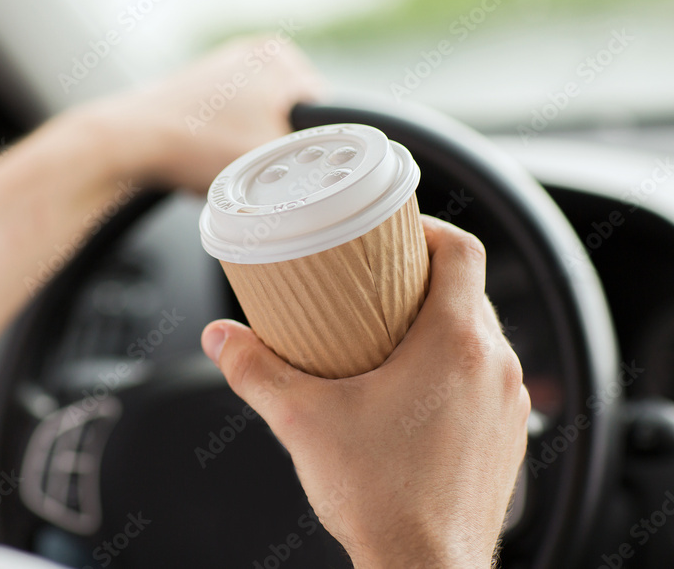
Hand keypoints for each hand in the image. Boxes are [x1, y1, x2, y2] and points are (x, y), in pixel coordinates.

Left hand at [74, 35, 326, 193]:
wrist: (128, 142)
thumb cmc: (196, 145)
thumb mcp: (274, 161)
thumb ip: (317, 161)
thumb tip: (337, 170)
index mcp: (283, 59)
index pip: (326, 117)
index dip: (312, 154)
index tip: (291, 174)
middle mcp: (256, 53)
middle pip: (292, 122)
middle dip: (278, 152)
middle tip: (255, 173)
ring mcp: (223, 68)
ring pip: (260, 126)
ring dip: (250, 151)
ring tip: (224, 165)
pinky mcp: (197, 88)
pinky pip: (230, 125)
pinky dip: (223, 144)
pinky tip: (206, 159)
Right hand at [200, 217, 529, 567]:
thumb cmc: (380, 499)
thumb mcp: (302, 421)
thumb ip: (255, 370)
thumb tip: (221, 338)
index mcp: (455, 343)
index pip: (462, 250)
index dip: (428, 229)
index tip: (394, 234)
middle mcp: (494, 366)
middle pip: (468, 290)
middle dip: (421, 279)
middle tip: (373, 284)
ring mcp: (508, 403)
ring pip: (478, 335)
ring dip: (439, 324)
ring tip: (387, 335)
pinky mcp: (507, 436)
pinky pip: (486, 377)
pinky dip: (454, 367)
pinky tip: (412, 390)